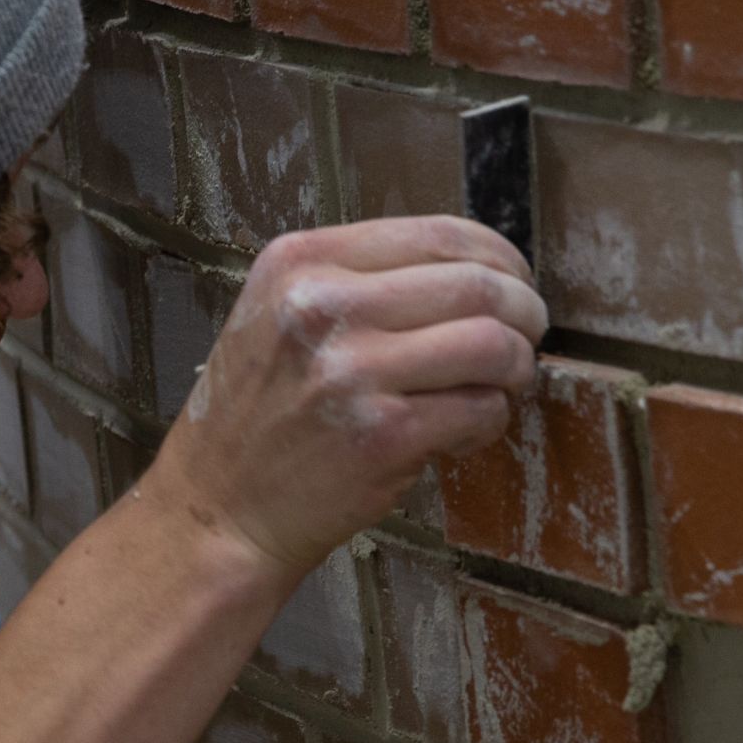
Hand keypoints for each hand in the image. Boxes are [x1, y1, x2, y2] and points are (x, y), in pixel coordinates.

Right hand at [144, 217, 544, 577]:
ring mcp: (353, 371)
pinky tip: (462, 435)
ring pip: (493, 344)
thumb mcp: (279, 316)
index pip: (439, 232)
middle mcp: (324, 307)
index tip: (513, 285)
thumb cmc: (255, 418)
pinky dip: (490, 421)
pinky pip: (481, 409)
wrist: (216, 510)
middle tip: (525, 340)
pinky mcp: (383, 435)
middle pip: (479, 285)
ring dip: (516, 368)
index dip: (499, 259)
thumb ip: (358, 282)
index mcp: (300, 262)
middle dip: (524, 313)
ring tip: (498, 388)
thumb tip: (476, 272)